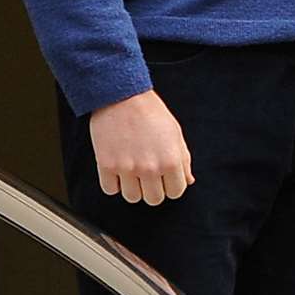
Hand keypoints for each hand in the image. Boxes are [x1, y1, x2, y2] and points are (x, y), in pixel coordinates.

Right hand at [89, 90, 194, 205]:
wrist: (121, 95)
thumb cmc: (150, 111)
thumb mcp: (175, 133)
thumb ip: (183, 160)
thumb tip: (188, 180)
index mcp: (170, 161)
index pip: (175, 193)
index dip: (171, 185)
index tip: (164, 178)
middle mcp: (150, 168)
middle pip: (154, 200)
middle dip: (152, 189)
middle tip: (147, 175)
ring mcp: (127, 168)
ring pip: (132, 198)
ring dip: (132, 187)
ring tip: (131, 171)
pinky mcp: (106, 165)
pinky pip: (110, 189)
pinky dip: (113, 183)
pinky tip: (116, 169)